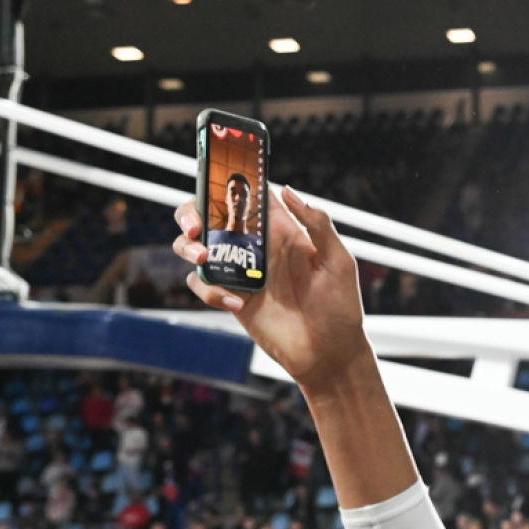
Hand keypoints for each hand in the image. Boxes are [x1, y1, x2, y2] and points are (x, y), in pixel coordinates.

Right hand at [173, 187, 370, 396]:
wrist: (328, 353)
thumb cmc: (340, 307)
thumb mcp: (338, 261)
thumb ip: (316, 224)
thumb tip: (287, 190)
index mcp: (282, 230)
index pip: (250, 195)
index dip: (230, 180)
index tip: (216, 175)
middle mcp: (257, 246)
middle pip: (210, 215)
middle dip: (192, 212)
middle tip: (195, 225)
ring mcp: (241, 272)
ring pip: (197, 246)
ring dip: (188, 247)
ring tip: (204, 258)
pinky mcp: (230, 297)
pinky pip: (202, 284)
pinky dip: (209, 289)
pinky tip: (236, 303)